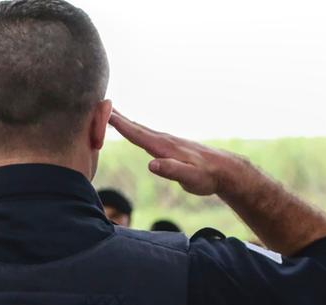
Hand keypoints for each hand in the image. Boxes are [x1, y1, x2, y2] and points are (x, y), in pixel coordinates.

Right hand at [109, 109, 245, 195]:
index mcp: (164, 148)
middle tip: (100, 105)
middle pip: (136, 127)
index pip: (138, 135)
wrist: (225, 170)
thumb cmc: (207, 177)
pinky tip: (134, 130)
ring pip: (141, 130)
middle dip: (118, 117)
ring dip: (125, 122)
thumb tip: (152, 164)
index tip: (105, 114)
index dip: (120, 125)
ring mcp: (167, 142)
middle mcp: (164, 141)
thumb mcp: (190, 178)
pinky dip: (136, 129)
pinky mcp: (170, 147)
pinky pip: (147, 135)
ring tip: (111, 114)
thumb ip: (172, 170)